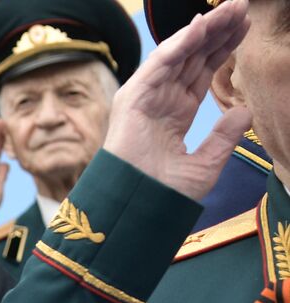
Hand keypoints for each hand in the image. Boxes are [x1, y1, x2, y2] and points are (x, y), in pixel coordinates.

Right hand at [104, 0, 251, 200]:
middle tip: (241, 7)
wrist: (137, 206)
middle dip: (217, 31)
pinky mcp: (133, 98)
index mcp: (176, 113)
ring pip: (178, 54)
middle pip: (193, 57)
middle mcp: (161, 100)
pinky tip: (200, 27)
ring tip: (228, 9)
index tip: (245, 28)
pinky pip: (159, 64)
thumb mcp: (206, 164)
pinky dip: (179, 44)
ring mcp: (146, 97)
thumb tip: (244, 110)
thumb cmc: (164, 193)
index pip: (202, 71)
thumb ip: (225, 137)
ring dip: (203, 30)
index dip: (223, 49)